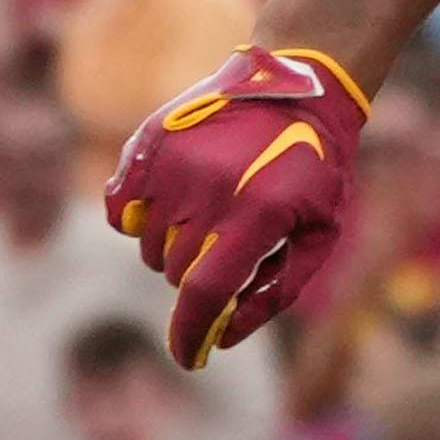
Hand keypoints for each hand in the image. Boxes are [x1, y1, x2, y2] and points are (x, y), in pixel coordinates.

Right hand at [99, 43, 372, 364]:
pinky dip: (137, 219)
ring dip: (173, 250)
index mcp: (256, 214)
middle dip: (200, 278)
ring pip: (149, 247)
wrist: (297, 83)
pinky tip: (169, 205)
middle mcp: (209, 189)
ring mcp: (173, 164)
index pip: (205, 293)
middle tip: (228, 250)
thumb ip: (275, 292)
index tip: (188, 356)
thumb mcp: (319, 234)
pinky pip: (120, 209)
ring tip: (208, 217)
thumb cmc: (316, 168)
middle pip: (178, 274)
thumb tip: (222, 338)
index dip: (189, 334)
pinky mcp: (148, 144)